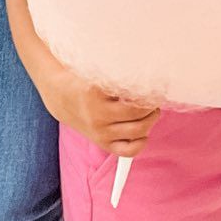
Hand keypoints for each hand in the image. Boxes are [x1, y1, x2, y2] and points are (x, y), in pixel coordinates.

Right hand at [44, 67, 158, 156]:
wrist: (62, 97)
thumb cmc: (87, 79)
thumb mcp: (98, 70)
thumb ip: (118, 72)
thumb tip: (148, 74)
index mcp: (95, 91)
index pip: (132, 91)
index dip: (149, 87)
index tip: (158, 83)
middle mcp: (98, 114)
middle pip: (138, 111)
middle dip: (152, 103)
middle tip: (155, 96)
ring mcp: (100, 131)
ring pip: (137, 130)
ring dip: (151, 118)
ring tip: (152, 110)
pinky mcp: (103, 143)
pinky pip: (128, 150)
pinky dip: (141, 142)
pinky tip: (143, 131)